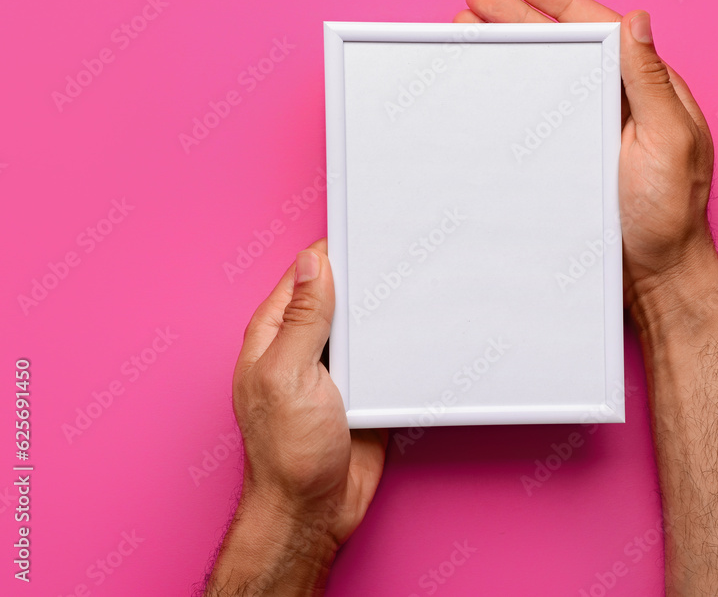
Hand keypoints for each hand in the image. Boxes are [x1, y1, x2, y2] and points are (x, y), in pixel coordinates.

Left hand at [207, 240, 385, 595]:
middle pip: (339, 298)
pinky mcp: (363, 393)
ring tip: (416, 288)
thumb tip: (311, 264)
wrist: (314, 511)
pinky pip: (384, 360)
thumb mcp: (288, 375)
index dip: (333, 253)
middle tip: (400, 256)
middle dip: (366, 280)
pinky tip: (419, 335)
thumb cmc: (286, 453)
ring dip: (385, 316)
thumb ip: (302, 319)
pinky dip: (399, 349)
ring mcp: (334, 371)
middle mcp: (303, 348)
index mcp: (274, 335)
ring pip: (365, 327)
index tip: (365, 231)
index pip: (304, 276)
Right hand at [456, 0, 717, 309]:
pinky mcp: (578, 159)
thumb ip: (650, 82)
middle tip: (476, 0)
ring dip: (512, 53)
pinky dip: (514, 97)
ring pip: (550, 78)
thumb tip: (637, 20)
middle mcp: (621, 104)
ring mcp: (597, 131)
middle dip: (520, 19)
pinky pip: (541, 116)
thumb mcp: (668, 141)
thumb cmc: (670, 215)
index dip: (561, 3)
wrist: (656, 275)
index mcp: (648, 91)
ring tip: (469, 33)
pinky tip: (490, 89)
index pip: (602, 29)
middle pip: (567, 48)